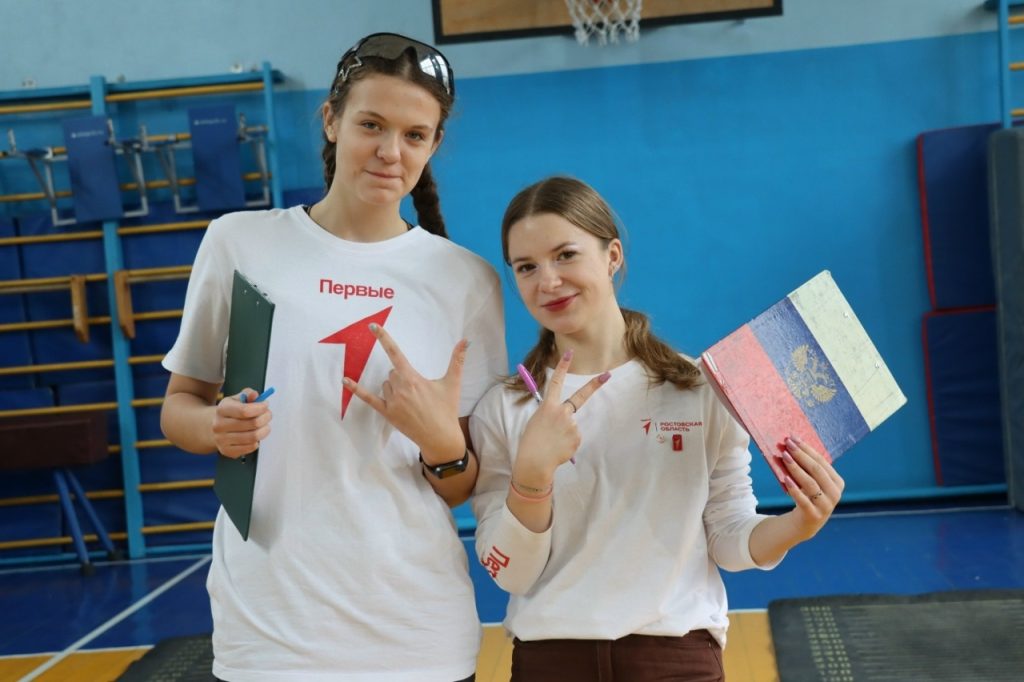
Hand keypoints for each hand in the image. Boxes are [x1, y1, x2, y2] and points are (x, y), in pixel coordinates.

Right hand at [212, 388, 271, 458]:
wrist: (214, 428)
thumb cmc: (231, 413)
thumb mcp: (237, 399)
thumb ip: (247, 394)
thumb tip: (254, 395)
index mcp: (222, 409)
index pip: (244, 410)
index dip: (260, 408)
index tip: (266, 405)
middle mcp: (219, 425)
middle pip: (252, 424)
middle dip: (265, 418)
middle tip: (268, 414)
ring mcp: (222, 440)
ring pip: (253, 437)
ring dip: (264, 430)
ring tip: (264, 425)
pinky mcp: (227, 451)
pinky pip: (250, 447)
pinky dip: (257, 441)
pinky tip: (254, 435)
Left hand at [343, 323, 466, 461]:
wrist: (441, 438)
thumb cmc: (447, 410)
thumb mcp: (452, 383)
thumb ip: (457, 360)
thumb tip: (465, 341)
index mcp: (413, 378)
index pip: (396, 353)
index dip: (384, 338)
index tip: (373, 326)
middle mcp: (400, 388)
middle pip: (393, 372)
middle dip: (403, 376)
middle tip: (419, 391)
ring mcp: (391, 402)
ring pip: (385, 384)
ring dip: (394, 387)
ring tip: (412, 401)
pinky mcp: (387, 413)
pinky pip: (368, 398)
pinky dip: (356, 389)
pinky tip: (345, 380)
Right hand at [513, 350, 609, 484]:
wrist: (534, 462)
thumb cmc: (531, 442)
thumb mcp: (536, 422)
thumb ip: (550, 415)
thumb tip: (564, 416)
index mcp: (548, 406)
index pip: (555, 382)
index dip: (562, 367)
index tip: (569, 353)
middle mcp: (562, 412)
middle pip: (580, 397)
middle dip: (594, 385)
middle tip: (607, 375)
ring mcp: (571, 425)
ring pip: (573, 425)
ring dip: (565, 433)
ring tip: (553, 442)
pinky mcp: (577, 437)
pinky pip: (574, 437)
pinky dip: (568, 443)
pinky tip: (559, 448)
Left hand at [776, 436, 844, 540]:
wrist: (806, 523)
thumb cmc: (808, 496)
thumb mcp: (813, 482)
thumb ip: (808, 467)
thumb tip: (792, 443)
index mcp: (837, 482)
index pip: (821, 461)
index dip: (807, 449)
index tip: (793, 438)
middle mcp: (835, 493)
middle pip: (816, 470)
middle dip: (801, 455)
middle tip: (787, 444)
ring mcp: (826, 505)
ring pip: (810, 483)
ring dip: (796, 468)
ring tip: (784, 457)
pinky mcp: (814, 515)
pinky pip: (803, 500)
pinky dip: (794, 489)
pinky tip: (785, 478)